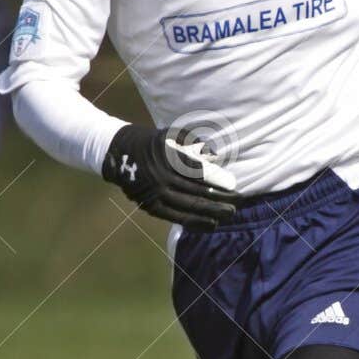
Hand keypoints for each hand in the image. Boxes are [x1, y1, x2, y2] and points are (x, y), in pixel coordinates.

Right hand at [102, 124, 236, 227]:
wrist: (118, 153)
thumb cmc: (152, 142)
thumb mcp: (170, 135)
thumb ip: (193, 142)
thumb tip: (215, 155)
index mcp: (167, 157)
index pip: (197, 171)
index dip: (217, 179)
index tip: (234, 185)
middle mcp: (161, 176)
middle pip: (196, 190)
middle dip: (221, 198)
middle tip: (240, 202)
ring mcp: (155, 193)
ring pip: (188, 206)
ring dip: (212, 212)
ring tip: (230, 214)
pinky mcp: (151, 206)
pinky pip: (176, 217)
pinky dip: (195, 222)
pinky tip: (211, 224)